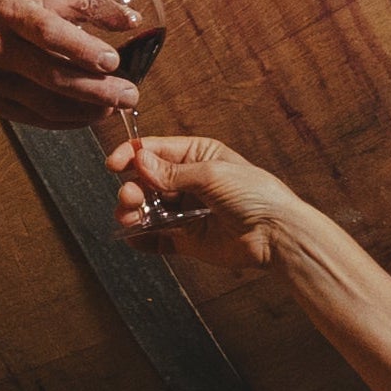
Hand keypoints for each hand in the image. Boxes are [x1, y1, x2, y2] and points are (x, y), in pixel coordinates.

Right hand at [0, 0, 138, 128]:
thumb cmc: (2, 11)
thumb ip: (89, 6)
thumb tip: (132, 20)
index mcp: (9, 14)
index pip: (47, 33)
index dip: (81, 48)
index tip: (113, 61)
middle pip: (51, 76)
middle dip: (96, 90)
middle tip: (130, 95)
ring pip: (46, 103)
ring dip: (86, 109)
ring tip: (116, 106)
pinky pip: (38, 118)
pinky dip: (69, 119)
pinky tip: (91, 115)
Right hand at [106, 130, 291, 265]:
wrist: (276, 234)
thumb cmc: (256, 195)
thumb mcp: (211, 174)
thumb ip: (172, 172)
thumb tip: (140, 161)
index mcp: (197, 156)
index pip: (155, 151)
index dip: (132, 155)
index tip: (114, 164)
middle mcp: (189, 182)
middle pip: (146, 181)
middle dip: (132, 188)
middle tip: (130, 198)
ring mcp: (187, 211)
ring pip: (148, 209)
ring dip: (133, 212)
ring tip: (129, 218)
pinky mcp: (188, 239)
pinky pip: (157, 238)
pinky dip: (142, 239)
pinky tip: (134, 237)